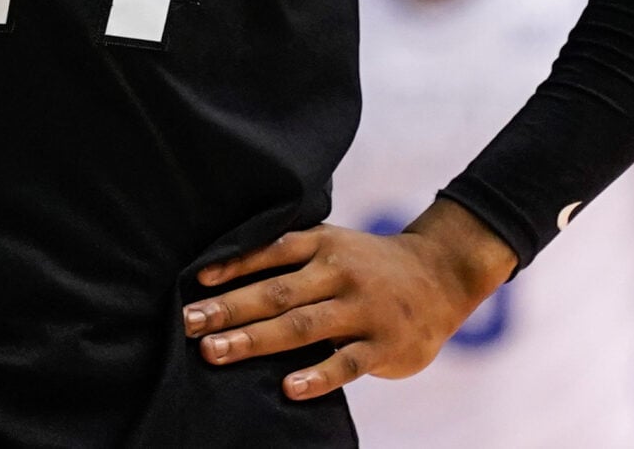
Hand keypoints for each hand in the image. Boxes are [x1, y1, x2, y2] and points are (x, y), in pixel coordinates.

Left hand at [181, 199, 516, 399]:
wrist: (443, 274)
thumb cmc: (369, 265)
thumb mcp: (335, 245)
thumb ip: (292, 259)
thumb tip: (226, 279)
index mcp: (323, 245)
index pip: (271, 253)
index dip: (233, 266)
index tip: (194, 283)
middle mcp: (339, 273)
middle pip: (276, 292)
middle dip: (230, 308)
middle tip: (190, 323)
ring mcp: (362, 309)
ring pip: (302, 325)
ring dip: (256, 339)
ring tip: (216, 351)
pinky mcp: (384, 344)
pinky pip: (347, 363)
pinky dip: (317, 375)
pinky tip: (289, 388)